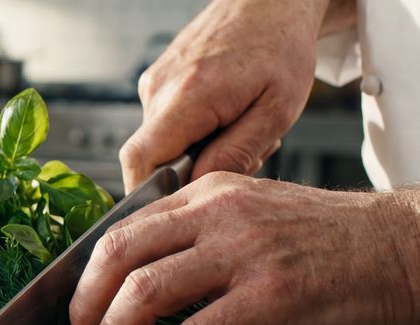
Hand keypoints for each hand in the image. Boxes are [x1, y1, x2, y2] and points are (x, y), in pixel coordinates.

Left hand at [67, 173, 419, 324]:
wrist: (414, 247)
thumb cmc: (339, 242)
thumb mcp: (256, 216)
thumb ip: (202, 239)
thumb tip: (144, 289)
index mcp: (207, 194)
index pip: (118, 232)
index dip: (87, 281)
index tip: (81, 317)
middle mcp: (216, 214)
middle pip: (115, 258)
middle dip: (85, 311)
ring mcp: (243, 253)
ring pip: (143, 294)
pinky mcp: (271, 295)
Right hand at [121, 0, 328, 189]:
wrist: (270, 2)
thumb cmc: (280, 48)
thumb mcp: (276, 110)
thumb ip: (236, 153)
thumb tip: (197, 188)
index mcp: (188, 96)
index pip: (139, 160)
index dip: (146, 194)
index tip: (172, 208)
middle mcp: (160, 88)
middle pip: (152, 156)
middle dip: (190, 171)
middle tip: (242, 154)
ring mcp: (154, 82)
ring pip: (162, 141)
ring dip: (197, 149)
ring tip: (239, 127)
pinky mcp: (157, 80)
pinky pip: (166, 122)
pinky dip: (195, 130)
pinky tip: (226, 114)